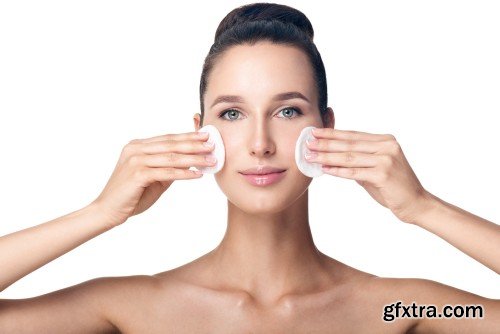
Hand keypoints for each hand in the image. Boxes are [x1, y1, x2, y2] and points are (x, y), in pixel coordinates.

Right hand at [91, 131, 215, 226]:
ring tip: (211, 160)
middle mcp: (136, 149)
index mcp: (137, 146)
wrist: (108, 210)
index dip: (188, 136)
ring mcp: (136, 160)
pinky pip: (167, 172)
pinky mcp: (138, 174)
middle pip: (171, 145)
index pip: (168, 139)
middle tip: (213, 145)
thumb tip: (191, 162)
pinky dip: (184, 173)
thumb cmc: (131, 195)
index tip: (206, 135)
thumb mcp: (153, 178)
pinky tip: (198, 174)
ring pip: (172, 157)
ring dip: (194, 158)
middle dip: (195, 144)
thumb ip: (168, 168)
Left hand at [305, 128, 430, 223]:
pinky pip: (354, 172)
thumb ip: (358, 162)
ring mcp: (386, 159)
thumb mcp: (375, 170)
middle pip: (349, 143)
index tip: (315, 131)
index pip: (353, 135)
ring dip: (327, 156)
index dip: (332, 133)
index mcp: (385, 141)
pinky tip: (324, 169)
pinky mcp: (383, 173)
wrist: (417, 204)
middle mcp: (387, 146)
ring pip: (349, 156)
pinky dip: (337, 171)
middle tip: (307, 142)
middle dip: (325, 143)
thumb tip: (333, 158)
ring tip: (310, 156)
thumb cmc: (395, 188)